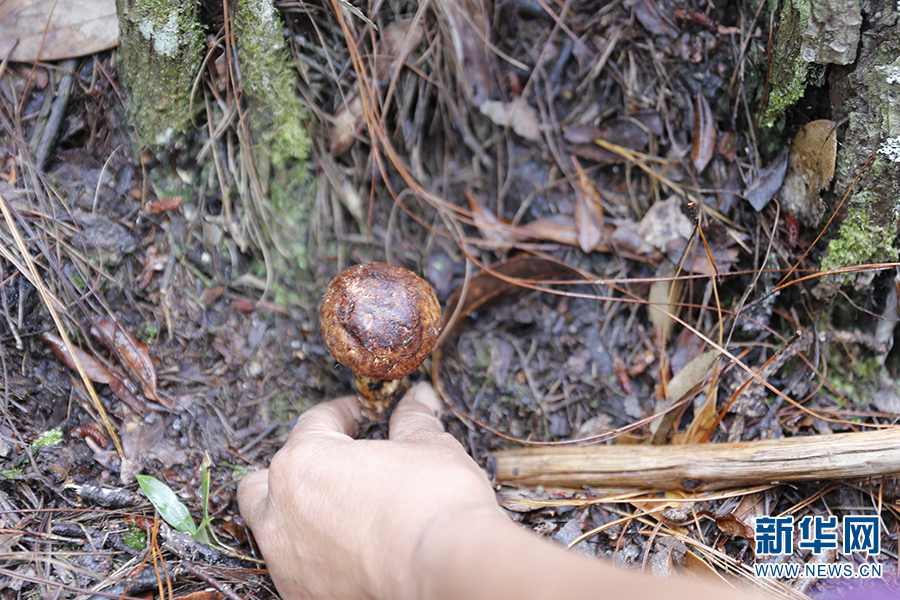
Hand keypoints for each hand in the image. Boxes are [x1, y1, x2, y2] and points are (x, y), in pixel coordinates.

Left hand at [237, 383, 504, 599]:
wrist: (445, 570)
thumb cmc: (433, 502)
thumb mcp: (429, 446)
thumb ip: (413, 420)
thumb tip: (417, 398)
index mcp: (304, 460)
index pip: (314, 422)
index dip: (343, 413)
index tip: (363, 414)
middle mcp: (281, 510)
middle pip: (265, 480)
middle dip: (295, 468)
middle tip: (336, 464)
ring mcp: (286, 560)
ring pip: (272, 529)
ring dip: (297, 515)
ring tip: (340, 511)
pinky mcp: (300, 595)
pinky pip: (295, 569)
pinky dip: (314, 556)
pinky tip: (348, 552)